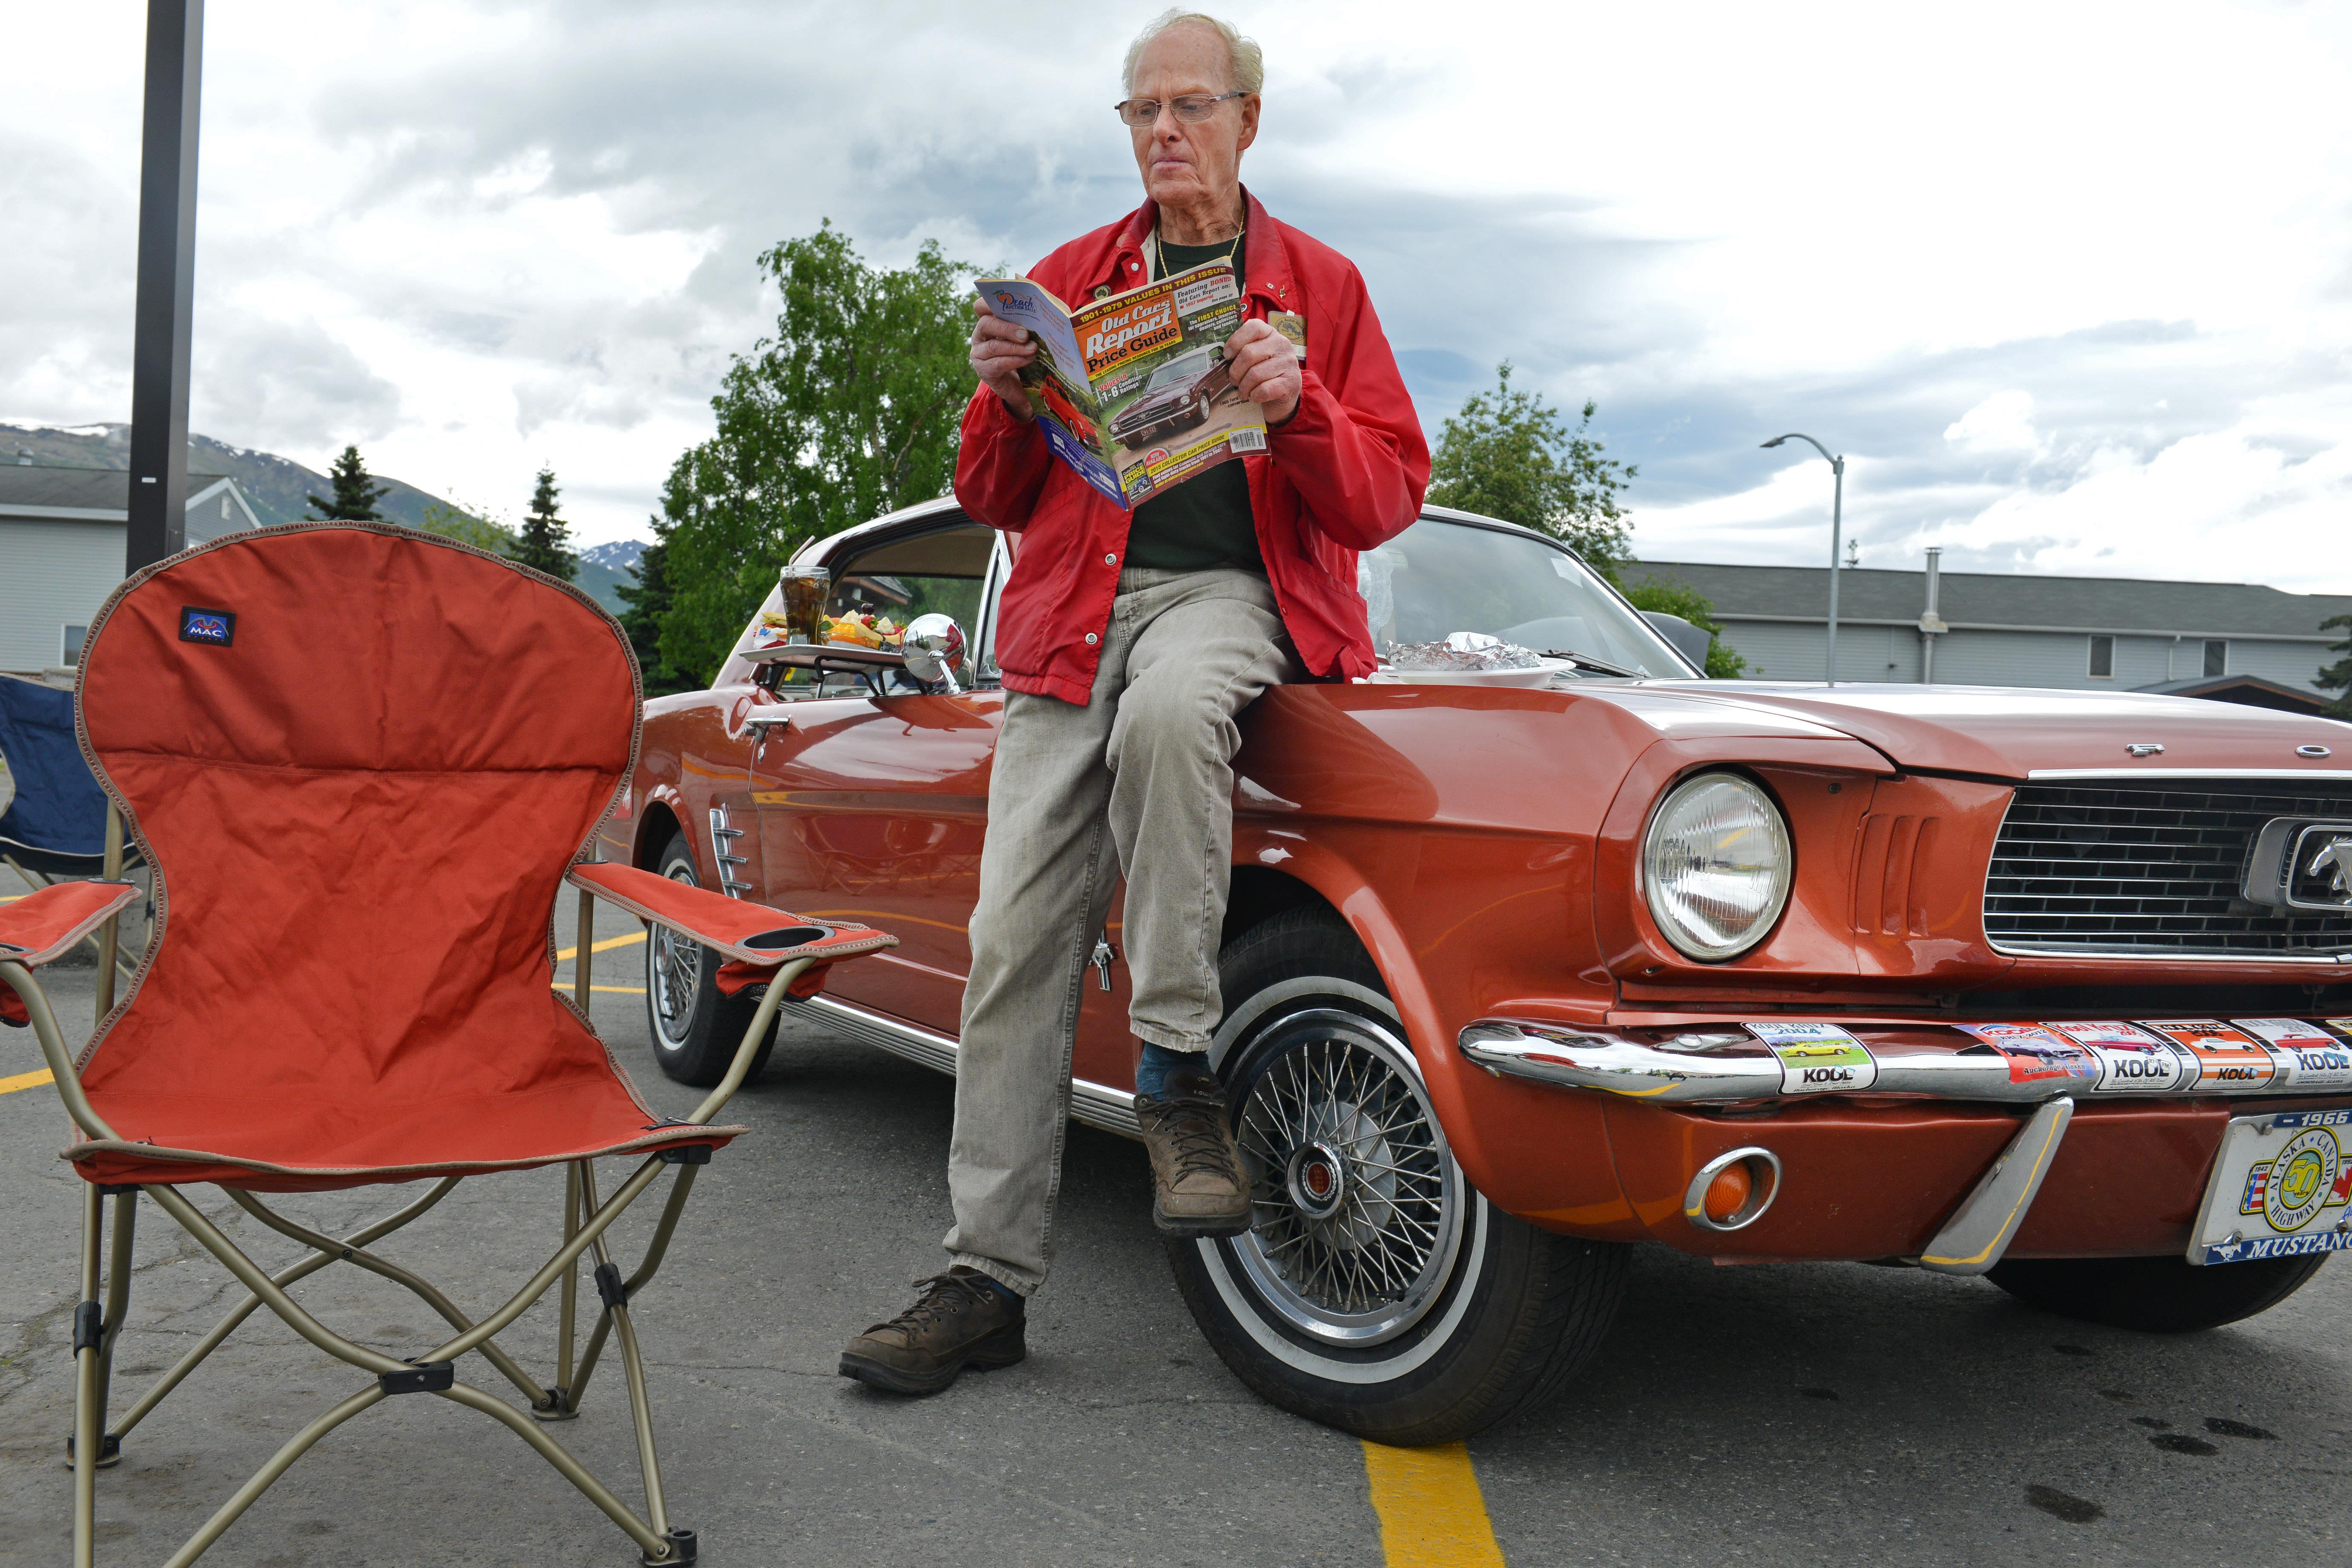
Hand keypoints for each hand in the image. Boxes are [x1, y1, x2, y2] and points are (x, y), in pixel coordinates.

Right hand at [970, 300, 1036, 419]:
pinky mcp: (984, 371)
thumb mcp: (1031, 335)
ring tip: (1032, 348)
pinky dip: (1014, 361)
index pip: (981, 307)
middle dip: (1007, 327)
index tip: (1006, 302)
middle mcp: (980, 336)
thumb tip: (1056, 311)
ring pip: (993, 346)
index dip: (989, 302)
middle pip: (985, 323)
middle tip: (1025, 334)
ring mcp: (979, 354)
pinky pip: (997, 364)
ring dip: (1015, 347)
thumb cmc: (1027, 354)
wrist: (1023, 387)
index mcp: (990, 321)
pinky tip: (1028, 360)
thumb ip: (1037, 322)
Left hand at [1224, 318, 1301, 426]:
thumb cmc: (1266, 374)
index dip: (1236, 341)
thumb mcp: (1257, 357)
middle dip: (1235, 371)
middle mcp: (1282, 345)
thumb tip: (1222, 357)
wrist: (1286, 395)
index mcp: (1271, 334)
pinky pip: (1264, 389)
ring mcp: (1288, 363)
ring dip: (1244, 387)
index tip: (1227, 355)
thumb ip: (1244, 351)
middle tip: (1233, 380)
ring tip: (1242, 392)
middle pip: (1249, 353)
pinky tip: (1254, 396)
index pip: (1253, 327)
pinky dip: (1255, 396)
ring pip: (1255, 374)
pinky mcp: (1291, 382)